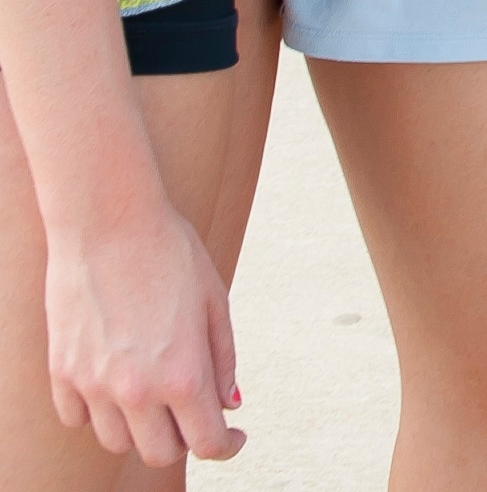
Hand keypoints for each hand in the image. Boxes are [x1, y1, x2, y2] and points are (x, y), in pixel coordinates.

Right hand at [42, 193, 241, 464]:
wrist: (109, 223)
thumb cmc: (172, 255)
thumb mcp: (216, 302)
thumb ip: (222, 360)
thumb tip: (229, 405)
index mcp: (183, 375)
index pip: (206, 444)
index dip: (227, 445)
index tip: (234, 435)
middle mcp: (136, 390)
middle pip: (159, 454)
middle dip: (183, 440)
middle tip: (194, 412)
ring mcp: (93, 385)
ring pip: (116, 441)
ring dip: (139, 428)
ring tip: (154, 392)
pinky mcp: (61, 372)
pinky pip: (78, 418)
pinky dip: (97, 412)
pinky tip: (114, 383)